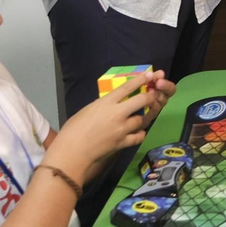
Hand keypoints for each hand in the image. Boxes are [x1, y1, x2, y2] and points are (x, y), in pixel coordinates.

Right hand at [45, 71, 170, 183]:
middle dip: (150, 97)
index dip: (140, 80)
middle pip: (142, 101)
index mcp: (106, 103)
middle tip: (153, 96)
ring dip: (147, 116)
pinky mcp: (123, 143)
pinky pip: (139, 137)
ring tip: (149, 113)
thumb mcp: (88, 110)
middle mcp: (117, 114)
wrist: (73, 151)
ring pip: (143, 119)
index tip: (149, 75)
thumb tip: (110, 105)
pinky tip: (139, 132)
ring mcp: (122, 129)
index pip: (127, 88)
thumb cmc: (73, 129)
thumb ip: (102, 106)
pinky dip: (140, 134)